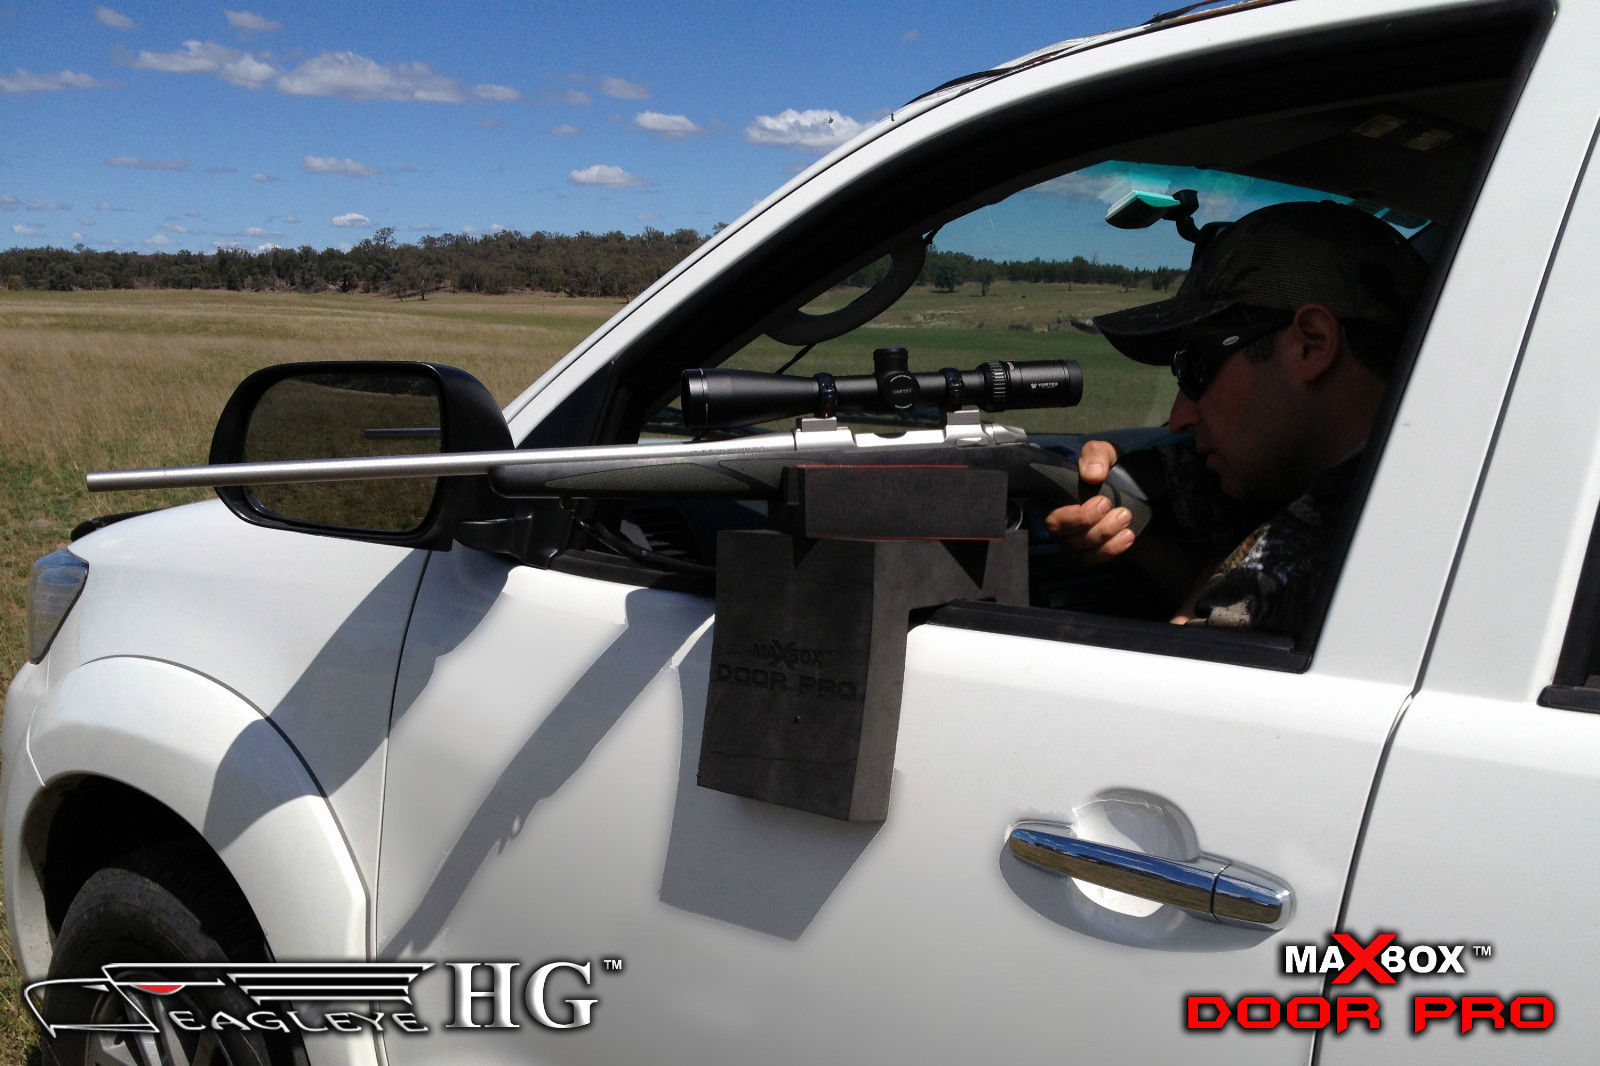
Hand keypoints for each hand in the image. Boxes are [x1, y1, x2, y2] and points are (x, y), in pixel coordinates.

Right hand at [1044, 440, 1138, 565]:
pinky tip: (1127, 536)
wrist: (1136, 492)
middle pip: (1060, 531)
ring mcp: (1070, 540)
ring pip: (1077, 548)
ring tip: (1126, 518)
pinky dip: (1110, 550)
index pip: (1048, 510)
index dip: (1072, 514)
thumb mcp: (1107, 453)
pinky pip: (1090, 560)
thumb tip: (1092, 474)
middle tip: (1118, 509)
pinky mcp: (1086, 554)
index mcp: (1054, 496)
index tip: (1102, 501)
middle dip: (1089, 522)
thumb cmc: (1111, 470)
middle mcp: (1057, 521)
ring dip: (1104, 534)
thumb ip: (1096, 455)